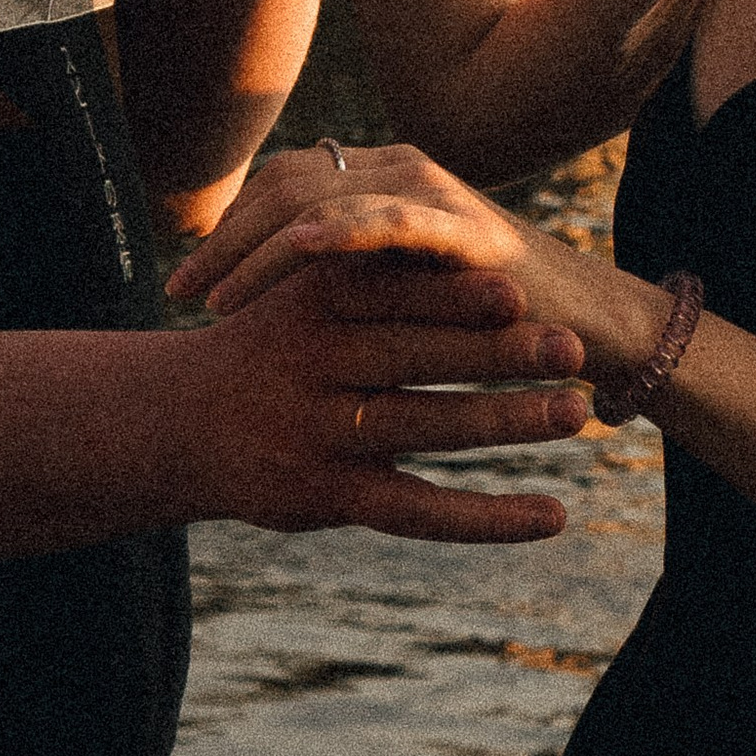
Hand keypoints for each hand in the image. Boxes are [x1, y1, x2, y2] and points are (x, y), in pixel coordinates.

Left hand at [170, 137, 665, 392]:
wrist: (584, 330)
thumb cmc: (490, 321)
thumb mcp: (404, 292)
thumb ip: (350, 277)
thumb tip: (273, 298)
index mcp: (383, 177)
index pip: (282, 182)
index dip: (229, 226)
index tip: (187, 280)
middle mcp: (402, 169)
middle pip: (285, 183)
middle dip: (224, 240)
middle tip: (177, 293)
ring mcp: (434, 191)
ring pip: (320, 196)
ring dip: (257, 248)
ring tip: (213, 297)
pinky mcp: (465, 227)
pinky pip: (387, 218)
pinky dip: (337, 228)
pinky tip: (296, 251)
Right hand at [174, 244, 591, 542]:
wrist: (175, 421)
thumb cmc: (267, 343)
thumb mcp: (301, 291)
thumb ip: (368, 268)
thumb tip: (458, 239)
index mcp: (311, 302)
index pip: (394, 294)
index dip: (455, 294)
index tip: (520, 290)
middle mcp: (313, 366)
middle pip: (419, 357)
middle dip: (500, 353)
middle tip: (575, 347)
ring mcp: (321, 434)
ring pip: (428, 426)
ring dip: (508, 420)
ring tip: (579, 413)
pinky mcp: (329, 496)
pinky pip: (422, 512)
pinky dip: (490, 516)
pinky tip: (553, 514)